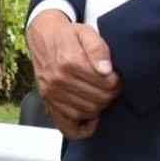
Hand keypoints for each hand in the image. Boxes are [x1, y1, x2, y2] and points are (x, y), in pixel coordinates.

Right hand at [28, 11, 120, 136]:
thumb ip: (99, 49)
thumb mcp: (87, 33)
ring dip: (99, 107)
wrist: (43, 36)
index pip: (105, 83)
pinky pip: (66, 124)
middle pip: (97, 99)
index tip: (117, 78)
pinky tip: (92, 120)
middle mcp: (58, 80)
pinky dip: (82, 127)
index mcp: (70, 62)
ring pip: (85, 111)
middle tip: (113, 87)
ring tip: (102, 96)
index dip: (117, 82)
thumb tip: (106, 70)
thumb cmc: (68, 35)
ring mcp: (51, 92)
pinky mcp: (48, 100)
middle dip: (110, 95)